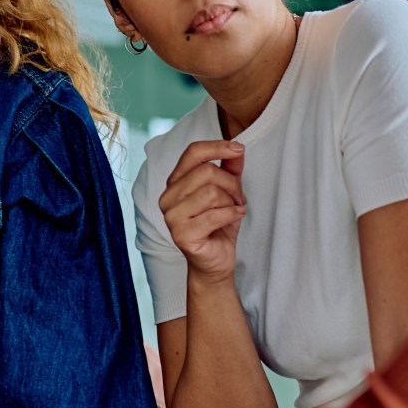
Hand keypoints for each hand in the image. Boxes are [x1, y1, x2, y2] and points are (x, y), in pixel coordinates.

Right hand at [160, 141, 246, 279]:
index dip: (217, 146)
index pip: (193, 152)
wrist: (215, 260)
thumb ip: (230, 169)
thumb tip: (237, 148)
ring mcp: (172, 216)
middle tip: (239, 198)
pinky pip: (214, 215)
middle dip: (232, 184)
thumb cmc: (219, 225)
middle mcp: (168, 196)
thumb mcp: (228, 192)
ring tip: (234, 210)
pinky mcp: (181, 234)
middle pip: (207, 172)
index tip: (238, 149)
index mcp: (176, 182)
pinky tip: (235, 217)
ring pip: (211, 192)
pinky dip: (232, 214)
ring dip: (231, 202)